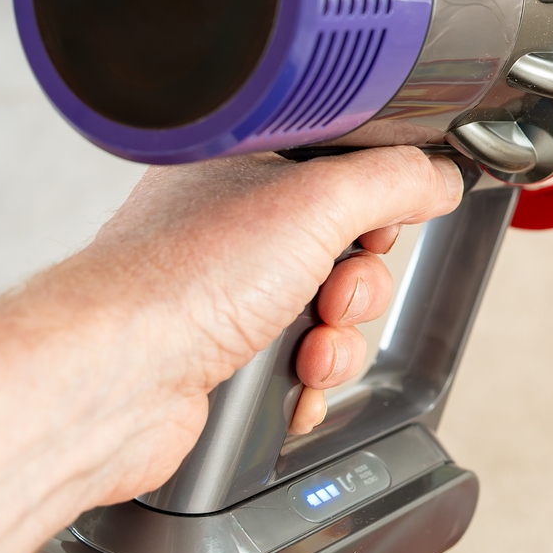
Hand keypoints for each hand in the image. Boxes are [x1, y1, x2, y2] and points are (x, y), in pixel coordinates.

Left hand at [11, 145, 463, 507]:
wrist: (111, 382)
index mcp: (243, 167)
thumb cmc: (177, 281)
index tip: (378, 224)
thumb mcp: (317, 202)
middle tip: (333, 292)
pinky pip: (299, 372)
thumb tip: (441, 175)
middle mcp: (229, 228)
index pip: (343, 171)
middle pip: (347, 252)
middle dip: (357, 287)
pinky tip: (286, 385)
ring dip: (335, 344)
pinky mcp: (221, 360)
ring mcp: (224, 296)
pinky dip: (305, 385)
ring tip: (304, 348)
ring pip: (328, 319)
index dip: (376, 205)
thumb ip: (396, 180)